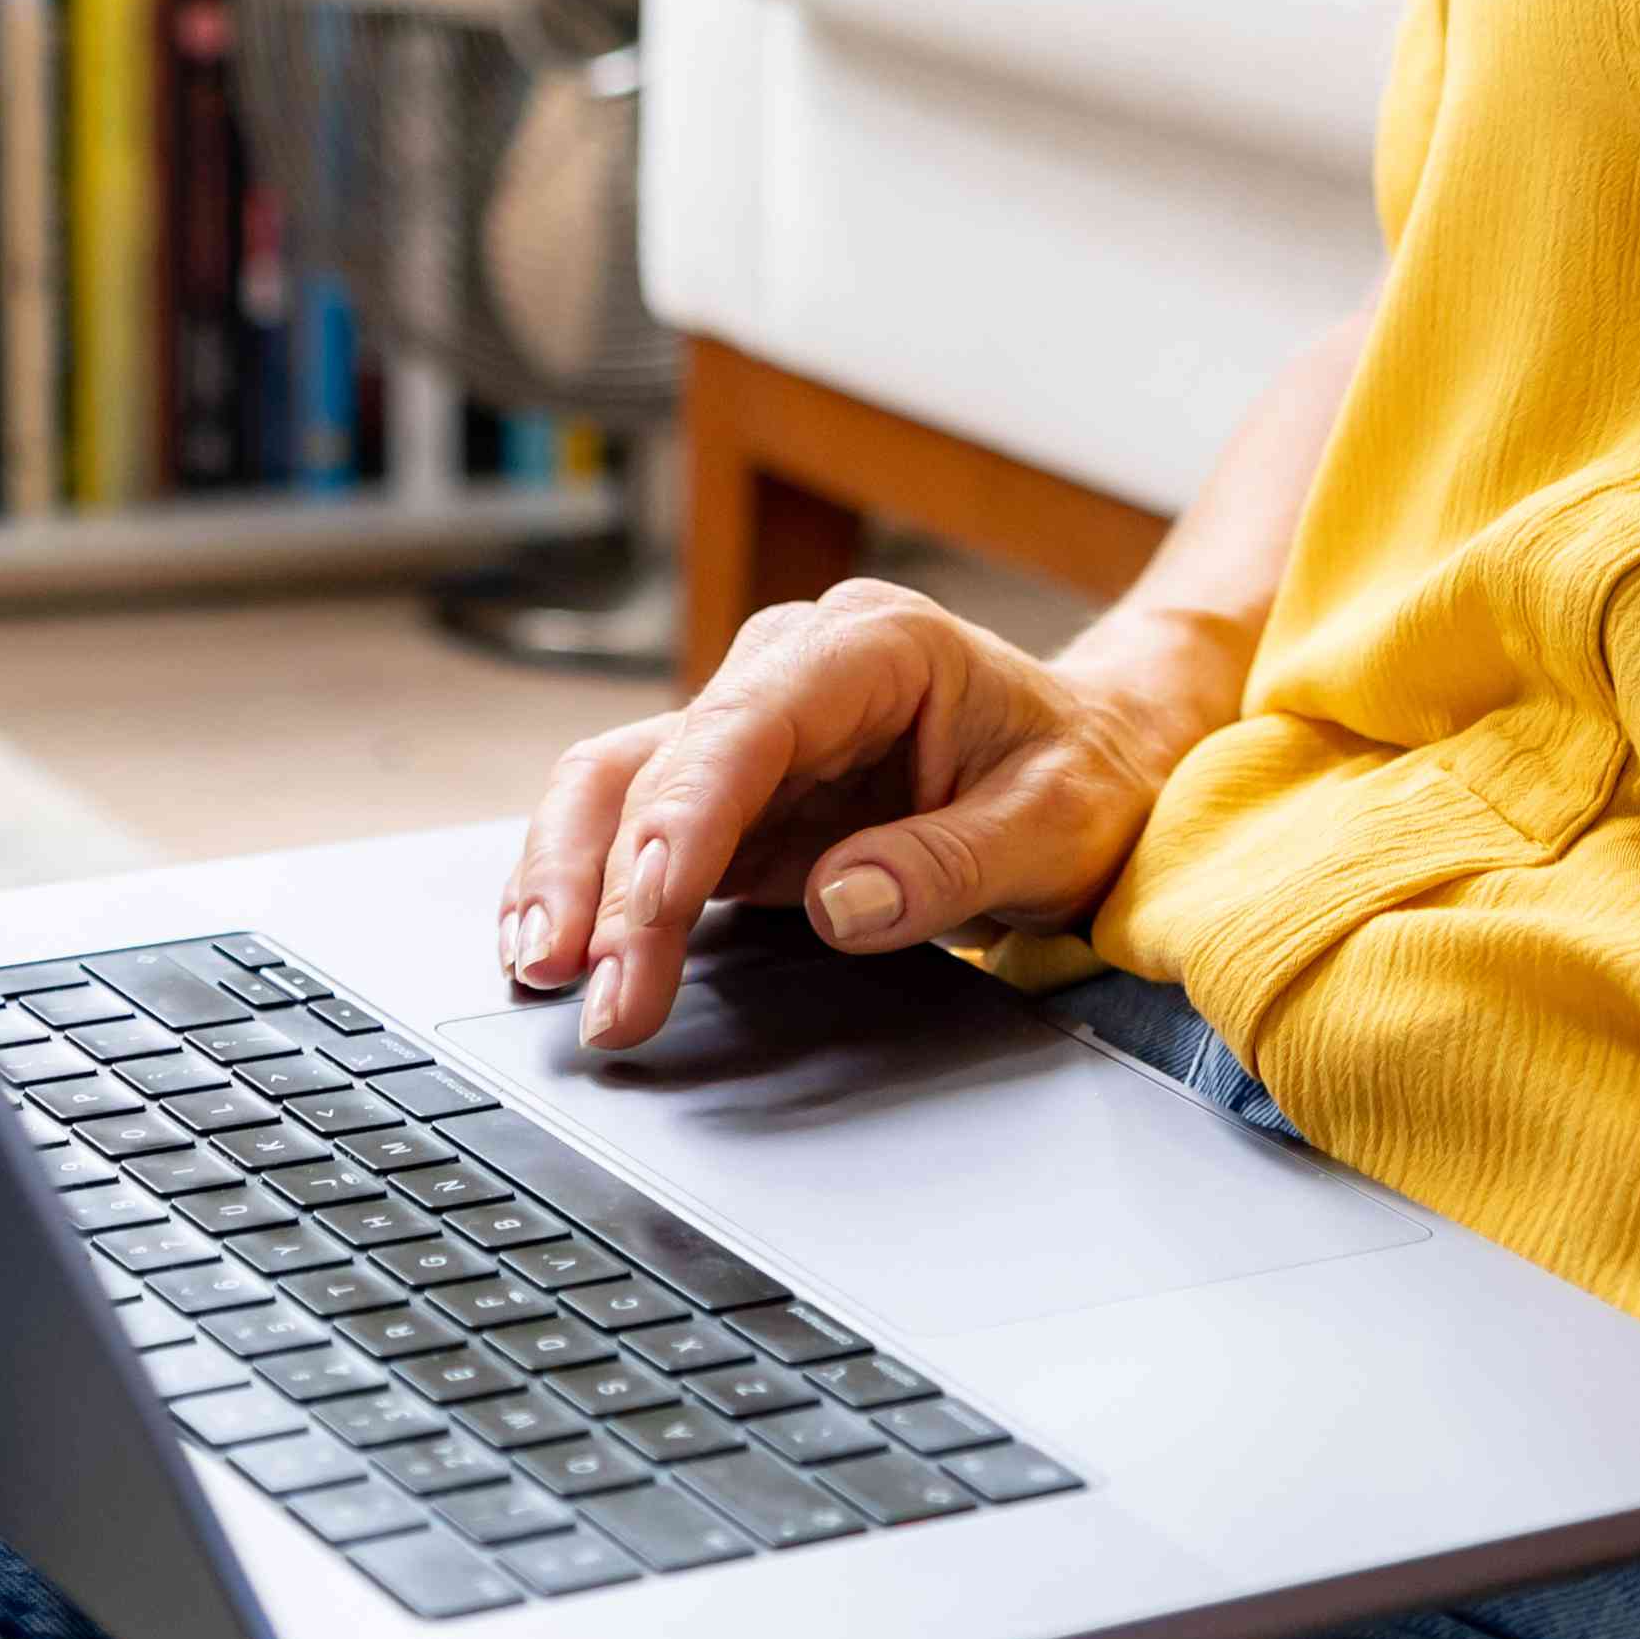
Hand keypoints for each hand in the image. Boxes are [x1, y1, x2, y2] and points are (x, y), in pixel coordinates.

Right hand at [500, 581, 1246, 1049]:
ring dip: (571, 880)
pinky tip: (558, 951)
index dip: (685, 816)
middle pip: (658, 760)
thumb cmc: (1081, 773)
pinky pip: (638, 830)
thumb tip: (840, 903)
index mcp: (870, 647)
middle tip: (592, 991)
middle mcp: (789, 669)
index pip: (748, 725)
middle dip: (608, 879)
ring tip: (541, 976)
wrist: (1097, 754)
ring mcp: (752, 727)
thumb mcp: (1055, 824)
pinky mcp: (736, 793)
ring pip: (618, 785)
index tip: (650, 903)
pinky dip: (591, 889)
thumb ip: (950, 862)